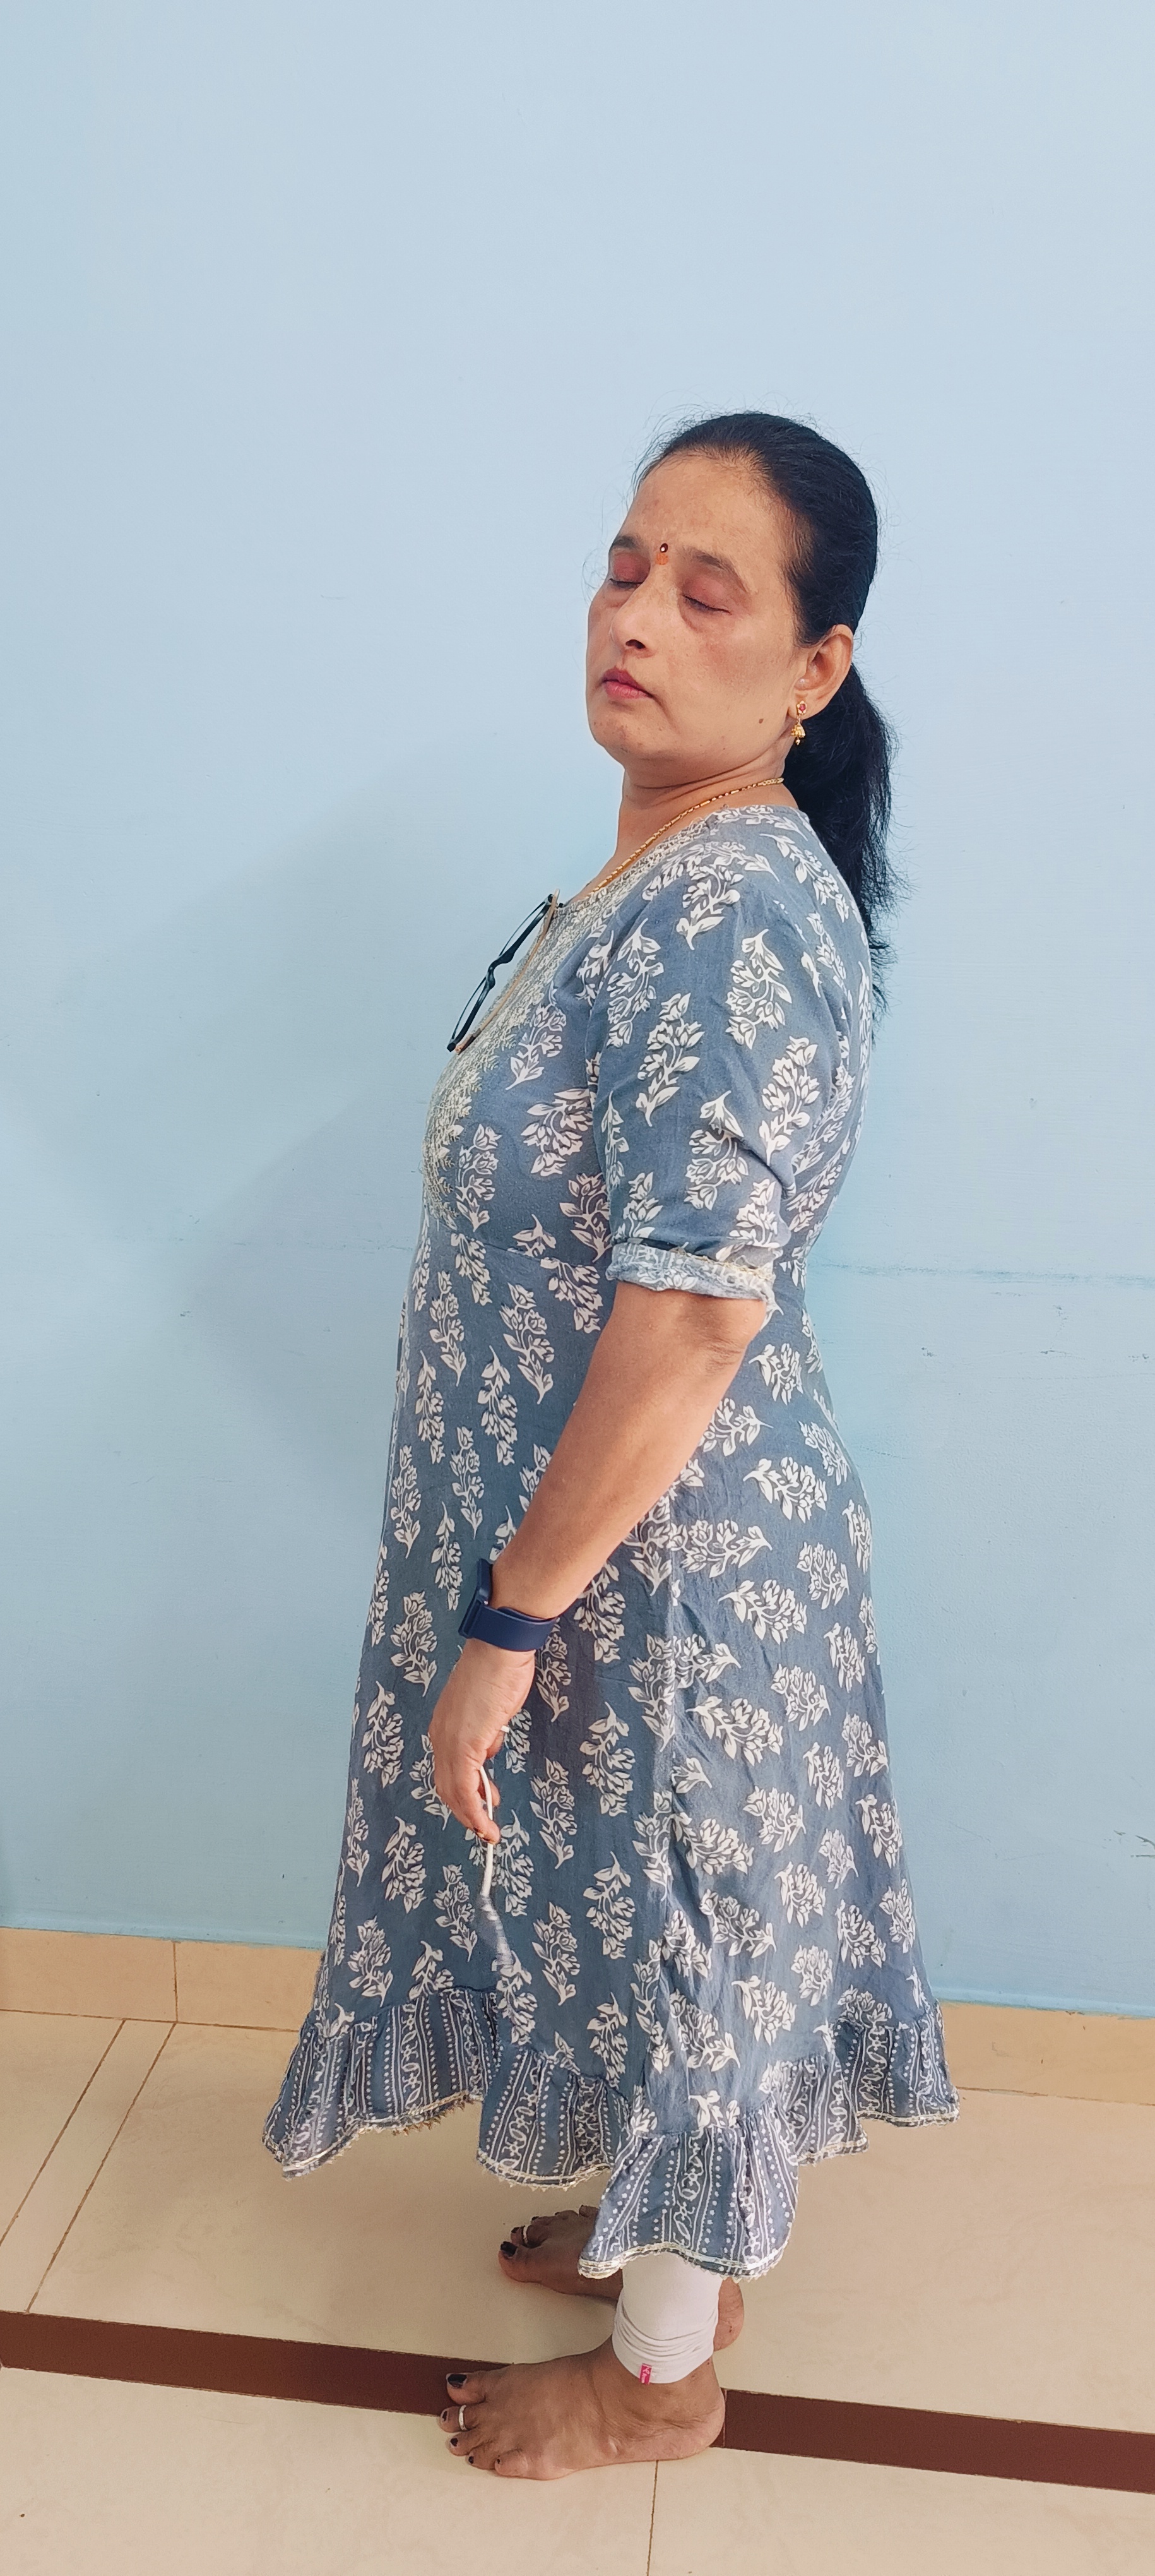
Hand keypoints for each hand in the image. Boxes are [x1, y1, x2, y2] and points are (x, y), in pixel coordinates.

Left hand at [428, 1638, 535, 1841]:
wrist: (500, 1651)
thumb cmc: (499, 1671)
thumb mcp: (491, 1709)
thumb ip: (485, 1730)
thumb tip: (489, 1745)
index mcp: (444, 1725)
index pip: (448, 1769)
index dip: (462, 1792)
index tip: (481, 1804)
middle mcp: (440, 1736)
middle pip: (446, 1785)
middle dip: (465, 1811)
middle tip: (483, 1826)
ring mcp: (450, 1742)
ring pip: (453, 1792)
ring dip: (470, 1816)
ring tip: (487, 1831)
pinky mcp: (464, 1746)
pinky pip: (466, 1788)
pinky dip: (474, 1811)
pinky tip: (486, 1822)